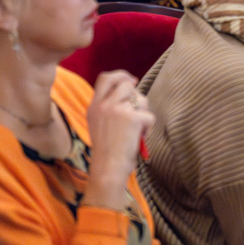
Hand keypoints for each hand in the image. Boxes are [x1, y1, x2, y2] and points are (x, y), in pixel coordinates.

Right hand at [83, 70, 154, 209]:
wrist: (107, 169)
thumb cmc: (107, 150)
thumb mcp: (99, 123)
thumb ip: (108, 107)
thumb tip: (129, 90)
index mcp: (94, 106)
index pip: (105, 78)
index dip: (121, 75)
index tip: (131, 80)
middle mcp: (104, 104)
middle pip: (126, 84)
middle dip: (137, 95)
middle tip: (140, 106)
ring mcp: (117, 109)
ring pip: (141, 99)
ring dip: (144, 113)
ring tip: (137, 129)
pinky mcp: (132, 117)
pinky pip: (149, 116)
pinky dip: (149, 127)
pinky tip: (141, 137)